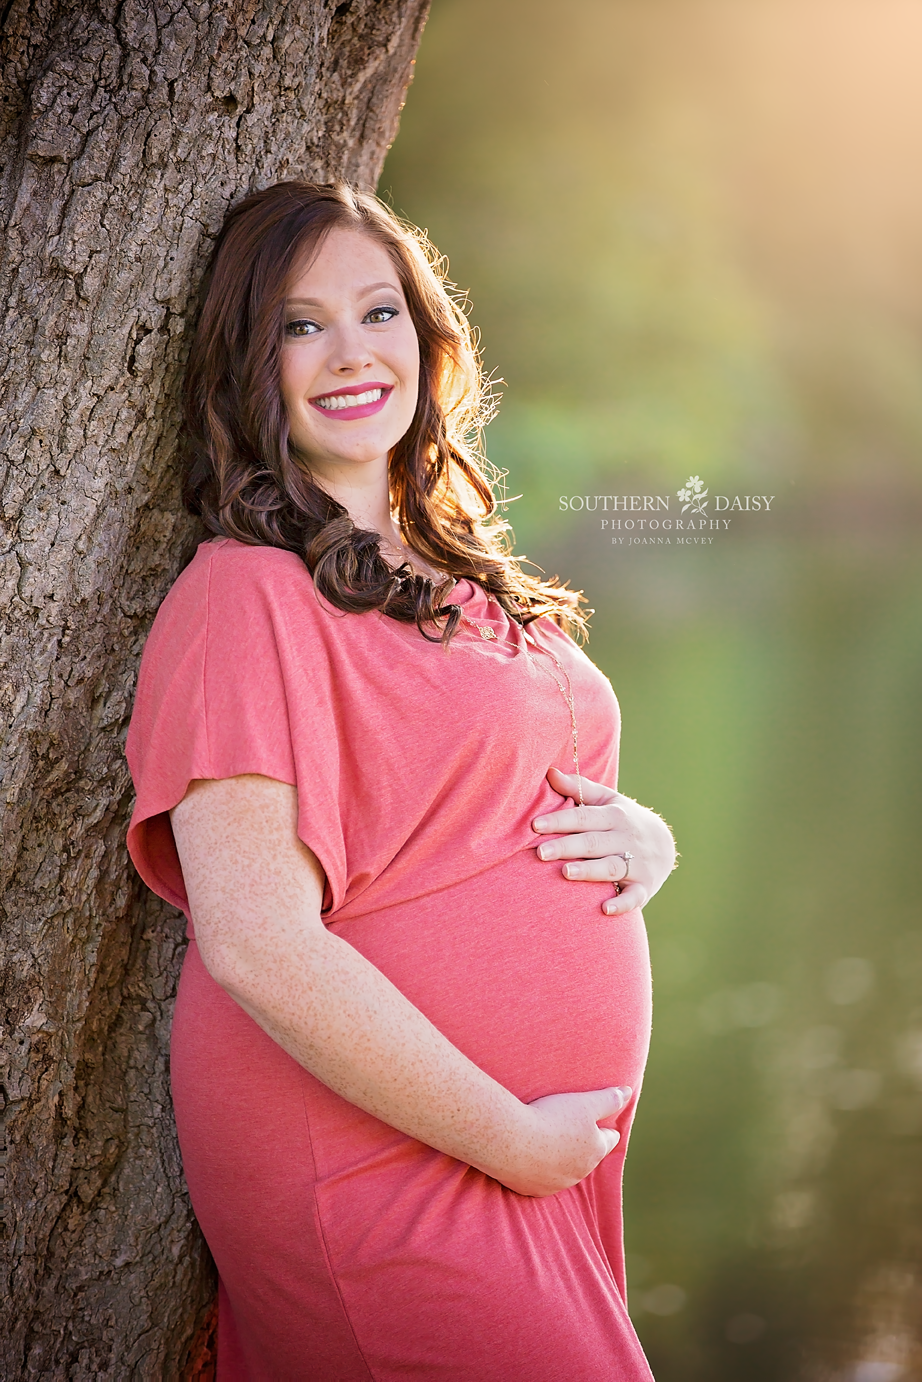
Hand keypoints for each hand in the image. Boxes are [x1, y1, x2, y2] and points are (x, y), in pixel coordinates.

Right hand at [500, 1085, 631, 1196]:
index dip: (604, 1128)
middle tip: (570, 1129)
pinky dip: (541, 1170)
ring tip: (549, 1142)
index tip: (598, 1121)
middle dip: (584, 1145)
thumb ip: (609, 1099)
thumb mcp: (585, 1102)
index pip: (609, 1139)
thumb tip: (628, 1092)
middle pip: (589, 1156)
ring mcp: (558, 1183)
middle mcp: (581, 1171)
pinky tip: (531, 1156)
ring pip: (566, 1170)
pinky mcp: (535, 1190)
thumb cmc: (551, 1118)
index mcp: (595, 1150)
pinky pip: (543, 1180)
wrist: (513, 1141)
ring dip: (562, 1159)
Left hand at [533, 768, 675, 915]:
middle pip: (593, 843)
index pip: (584, 818)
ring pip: (611, 868)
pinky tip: (605, 909)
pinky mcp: (644, 888)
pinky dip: (622, 904)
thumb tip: (549, 772)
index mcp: (614, 816)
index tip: (535, 825)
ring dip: (589, 871)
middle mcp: (625, 839)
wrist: (664, 845)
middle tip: (541, 853)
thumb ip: (579, 788)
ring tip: (566, 873)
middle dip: (567, 847)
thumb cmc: (623, 820)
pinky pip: (634, 897)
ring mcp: (636, 864)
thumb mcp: (607, 801)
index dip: (560, 821)